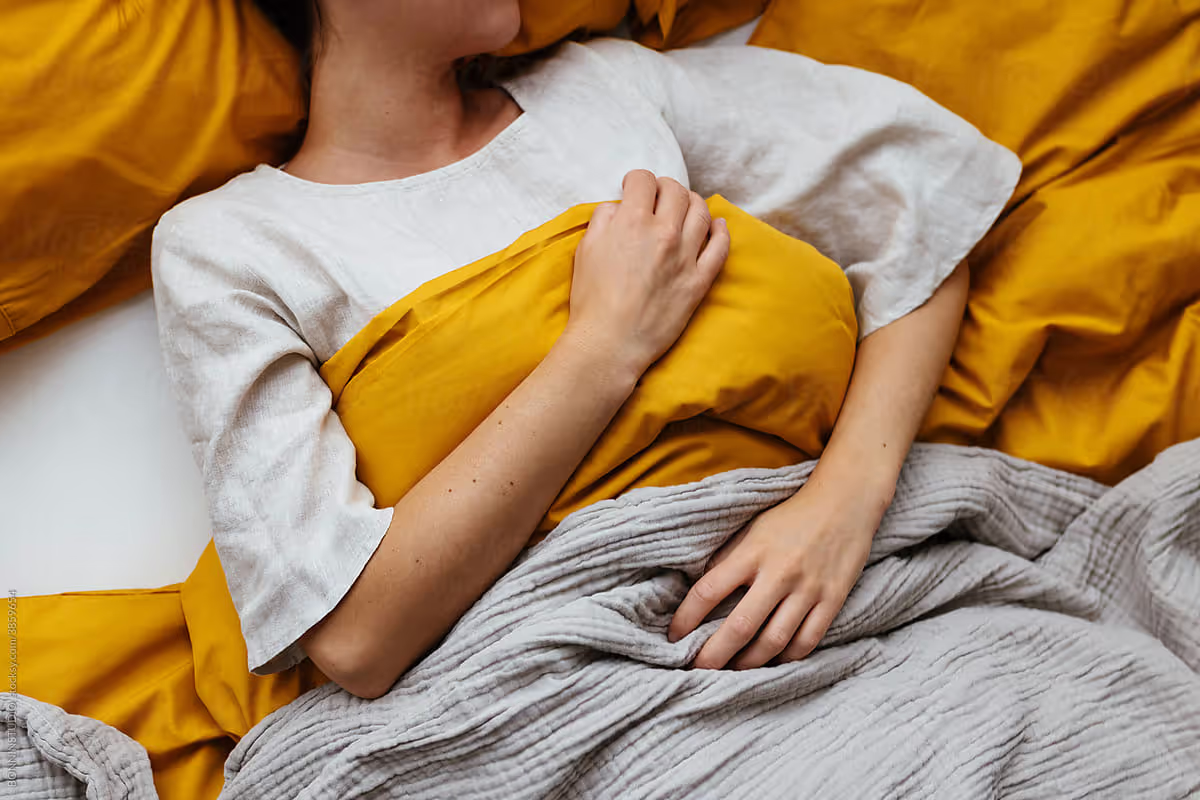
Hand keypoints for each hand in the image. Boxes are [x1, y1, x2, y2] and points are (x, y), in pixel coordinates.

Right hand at [563, 169, 729, 378]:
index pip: (644, 181)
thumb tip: (618, 207)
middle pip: (676, 191)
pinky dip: (721, 231)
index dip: (636, 180)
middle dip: (665, 187)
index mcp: (632, 222)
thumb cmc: (591, 300)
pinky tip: (717, 225)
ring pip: (701, 212)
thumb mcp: (585, 250)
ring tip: (685, 205)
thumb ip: (603, 220)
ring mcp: (685, 257)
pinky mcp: (698, 282)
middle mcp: (663, 233)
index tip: (633, 187)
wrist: (609, 343)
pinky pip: (720, 248)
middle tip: (657, 195)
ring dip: (692, 202)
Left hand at [667, 477, 885, 668]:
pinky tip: (772, 661)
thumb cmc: (790, 516)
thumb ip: (728, 560)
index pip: (708, 591)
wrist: (844, 502)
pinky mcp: (833, 600)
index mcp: (751, 552)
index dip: (686, 618)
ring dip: (749, 663)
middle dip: (713, 655)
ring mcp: (808, 589)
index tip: (675, 636)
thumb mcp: (752, 530)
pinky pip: (807, 641)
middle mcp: (778, 573)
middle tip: (698, 670)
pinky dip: (786, 658)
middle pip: (739, 627)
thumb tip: (698, 594)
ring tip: (733, 670)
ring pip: (773, 641)